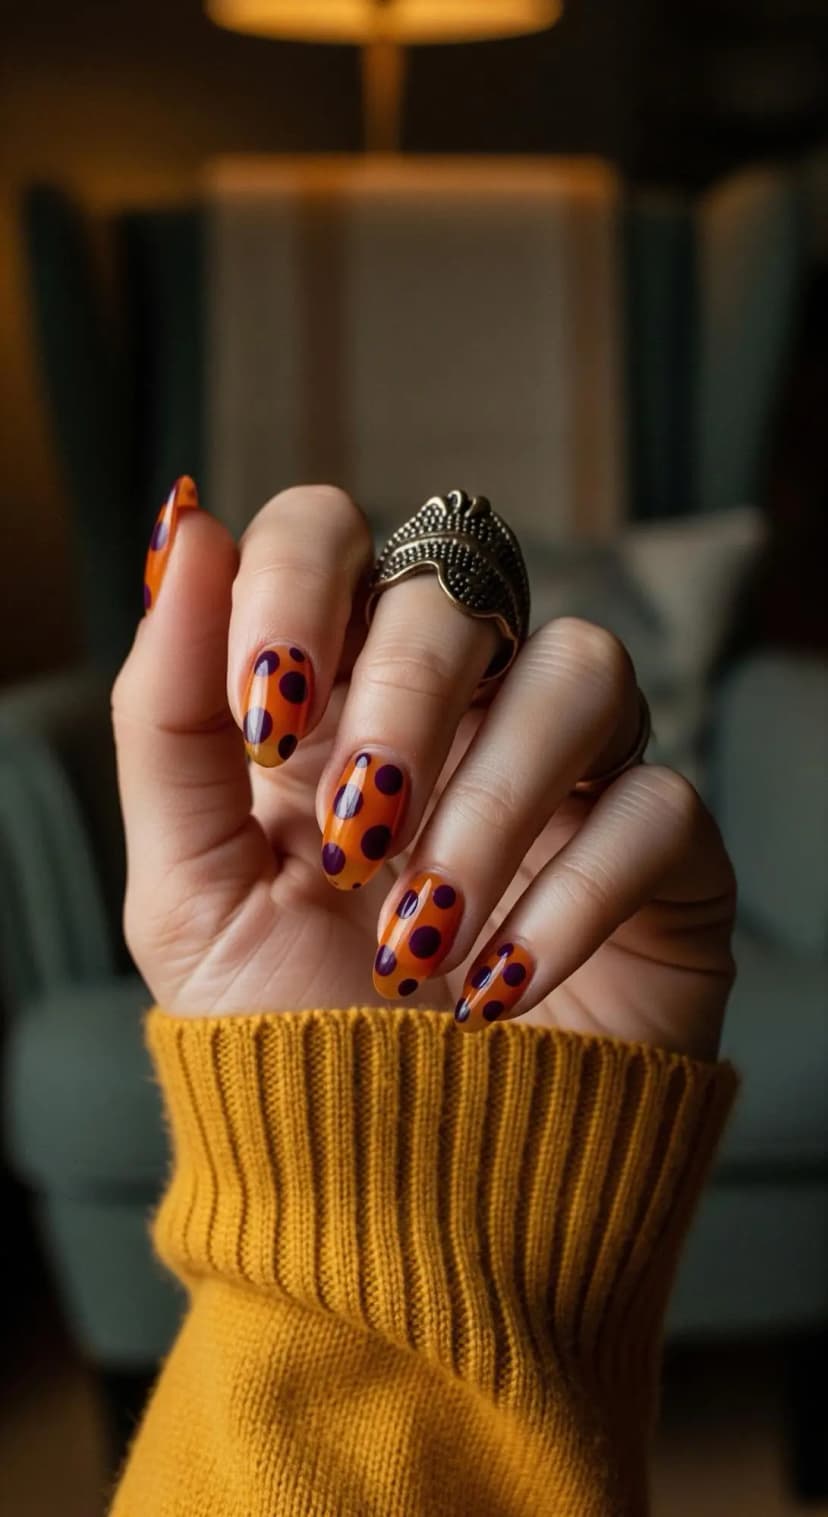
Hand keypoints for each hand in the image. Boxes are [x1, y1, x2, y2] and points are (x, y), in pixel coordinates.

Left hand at [113, 484, 735, 1058]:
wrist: (400, 1193)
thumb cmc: (288, 1038)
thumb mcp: (189, 891)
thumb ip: (167, 716)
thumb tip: (183, 524)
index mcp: (331, 701)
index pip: (330, 534)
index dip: (300, 581)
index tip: (273, 709)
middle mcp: (457, 710)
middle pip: (459, 587)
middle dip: (401, 707)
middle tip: (357, 844)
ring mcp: (568, 771)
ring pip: (584, 666)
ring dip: (492, 806)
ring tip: (424, 941)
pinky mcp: (663, 850)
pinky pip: (658, 802)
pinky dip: (575, 896)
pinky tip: (505, 990)